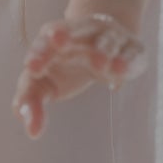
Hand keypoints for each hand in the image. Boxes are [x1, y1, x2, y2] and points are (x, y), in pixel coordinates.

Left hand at [13, 14, 147, 137]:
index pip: (42, 43)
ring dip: (102, 50)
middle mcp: (80, 33)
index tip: (32, 67)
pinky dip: (126, 60)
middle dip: (66, 36)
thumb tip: (33, 132)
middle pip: (73, 30)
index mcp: (52, 40)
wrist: (103, 43)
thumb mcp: (42, 84)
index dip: (38, 54)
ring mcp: (109, 37)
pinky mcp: (132, 48)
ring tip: (100, 66)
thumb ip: (30, 104)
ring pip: (105, 41)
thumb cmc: (63, 67)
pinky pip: (131, 52)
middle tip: (57, 41)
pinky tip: (121, 71)